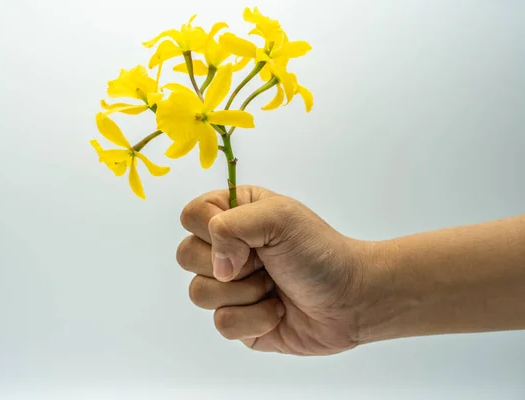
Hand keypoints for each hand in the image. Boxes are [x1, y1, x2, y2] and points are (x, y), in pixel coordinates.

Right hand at [176, 186, 374, 354]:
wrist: (351, 300)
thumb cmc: (320, 252)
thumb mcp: (279, 217)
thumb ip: (231, 226)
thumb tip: (216, 266)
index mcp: (234, 215)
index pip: (191, 216)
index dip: (213, 229)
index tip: (249, 236)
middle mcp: (226, 248)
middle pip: (186, 256)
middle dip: (231, 264)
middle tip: (265, 262)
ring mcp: (229, 286)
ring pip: (199, 293)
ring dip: (245, 293)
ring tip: (274, 286)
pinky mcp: (237, 320)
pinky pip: (221, 323)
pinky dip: (256, 319)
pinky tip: (278, 311)